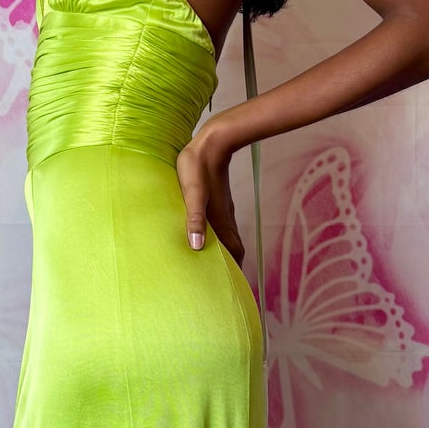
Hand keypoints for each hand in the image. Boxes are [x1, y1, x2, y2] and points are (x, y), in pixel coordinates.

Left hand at [176, 121, 243, 265]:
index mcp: (220, 220)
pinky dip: (220, 237)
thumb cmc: (197, 166)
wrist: (212, 142)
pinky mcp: (219, 200)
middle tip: (222, 279)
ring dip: (225, 250)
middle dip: (231, 264)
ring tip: (215, 263)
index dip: (235, 269)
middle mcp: (225, 217)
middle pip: (234, 247)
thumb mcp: (192, 193)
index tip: (233, 285)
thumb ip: (194, 219)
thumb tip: (196, 247)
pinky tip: (208, 236)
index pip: (234, 251)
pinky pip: (223, 225)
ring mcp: (224, 209)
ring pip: (229, 236)